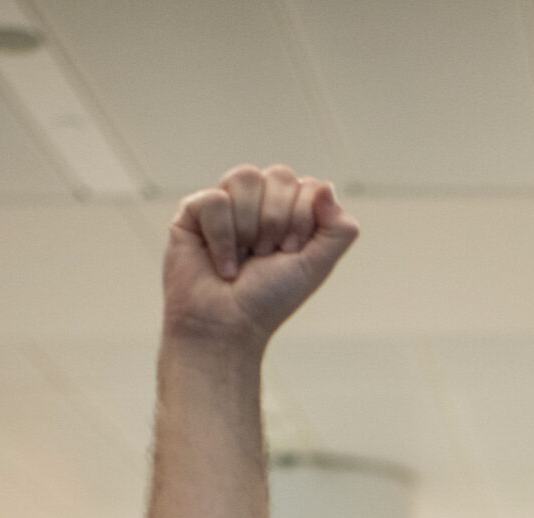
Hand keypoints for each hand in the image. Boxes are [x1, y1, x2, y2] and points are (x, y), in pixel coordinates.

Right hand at [163, 163, 357, 349]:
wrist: (226, 326)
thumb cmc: (269, 299)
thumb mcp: (317, 266)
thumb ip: (338, 230)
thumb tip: (327, 187)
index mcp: (290, 210)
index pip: (309, 186)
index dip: (302, 220)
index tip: (290, 253)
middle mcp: (259, 201)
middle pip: (279, 175)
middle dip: (277, 222)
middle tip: (267, 255)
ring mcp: (227, 203)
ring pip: (246, 178)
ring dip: (249, 227)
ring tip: (244, 256)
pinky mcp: (194, 210)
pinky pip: (214, 199)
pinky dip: (222, 237)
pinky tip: (222, 262)